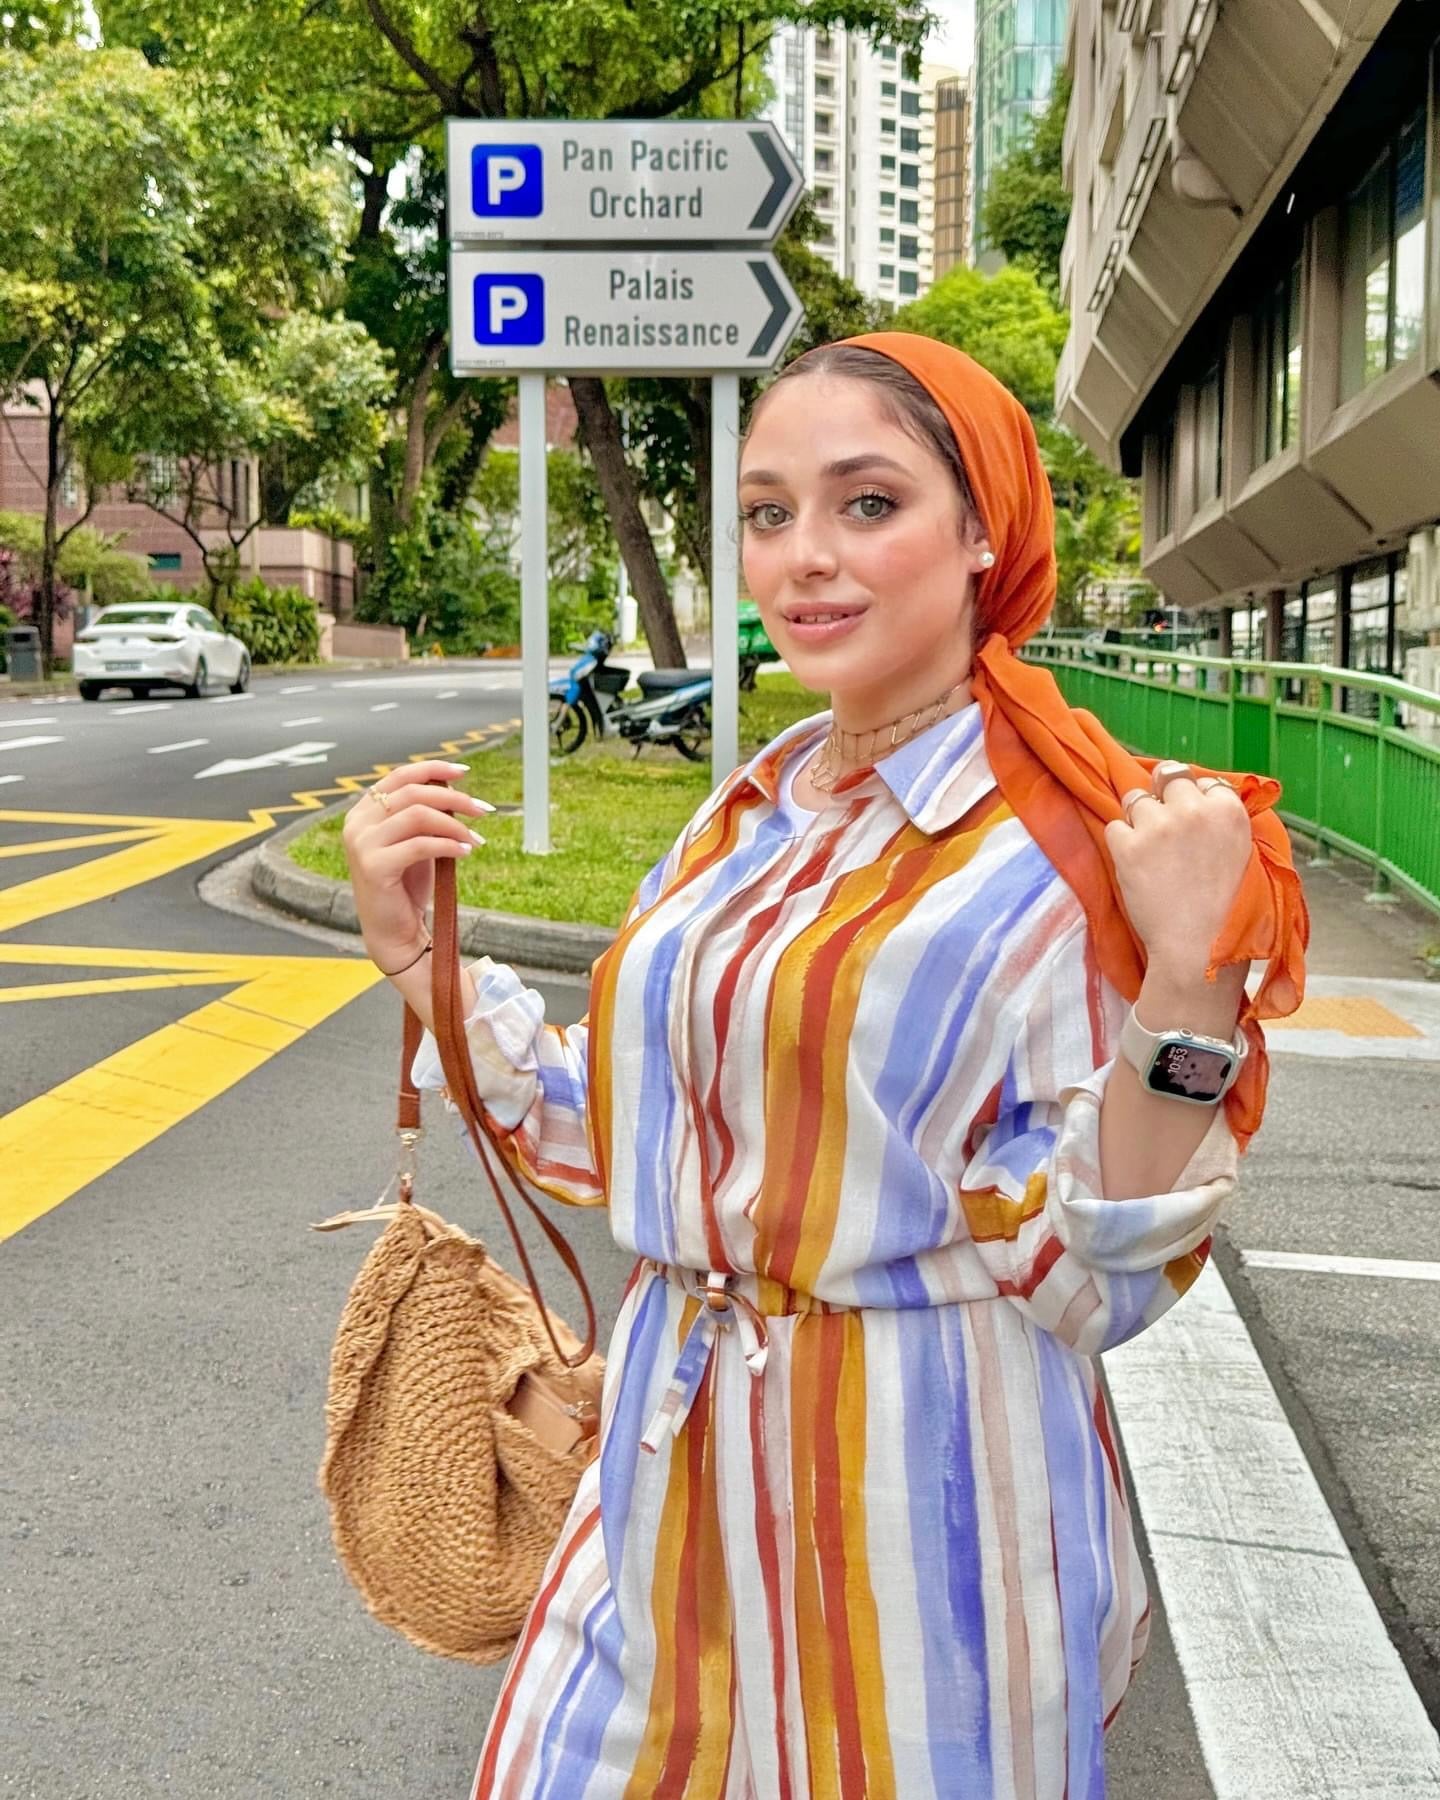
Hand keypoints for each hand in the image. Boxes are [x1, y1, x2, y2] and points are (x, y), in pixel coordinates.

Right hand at [341, 760, 494, 971]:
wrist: (393, 931)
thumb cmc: (407, 884)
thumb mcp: (416, 841)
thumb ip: (425, 814)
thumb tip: (454, 788)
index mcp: (364, 811)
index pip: (400, 776)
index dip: (433, 769)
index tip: (464, 773)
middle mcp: (357, 823)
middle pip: (412, 793)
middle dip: (454, 798)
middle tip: (483, 810)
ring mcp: (361, 844)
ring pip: (417, 815)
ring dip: (454, 824)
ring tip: (475, 838)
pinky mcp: (373, 866)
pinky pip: (420, 845)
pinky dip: (448, 845)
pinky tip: (465, 851)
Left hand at [1104, 762, 1253, 984]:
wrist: (1199, 948)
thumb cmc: (1226, 911)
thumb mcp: (1243, 855)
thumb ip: (1223, 822)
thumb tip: (1203, 798)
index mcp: (1229, 810)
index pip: (1203, 780)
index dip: (1193, 797)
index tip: (1189, 817)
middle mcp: (1193, 809)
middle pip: (1168, 777)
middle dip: (1163, 796)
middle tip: (1162, 826)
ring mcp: (1158, 825)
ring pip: (1135, 798)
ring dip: (1138, 818)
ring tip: (1149, 850)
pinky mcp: (1128, 845)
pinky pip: (1114, 826)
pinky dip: (1120, 844)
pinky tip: (1135, 865)